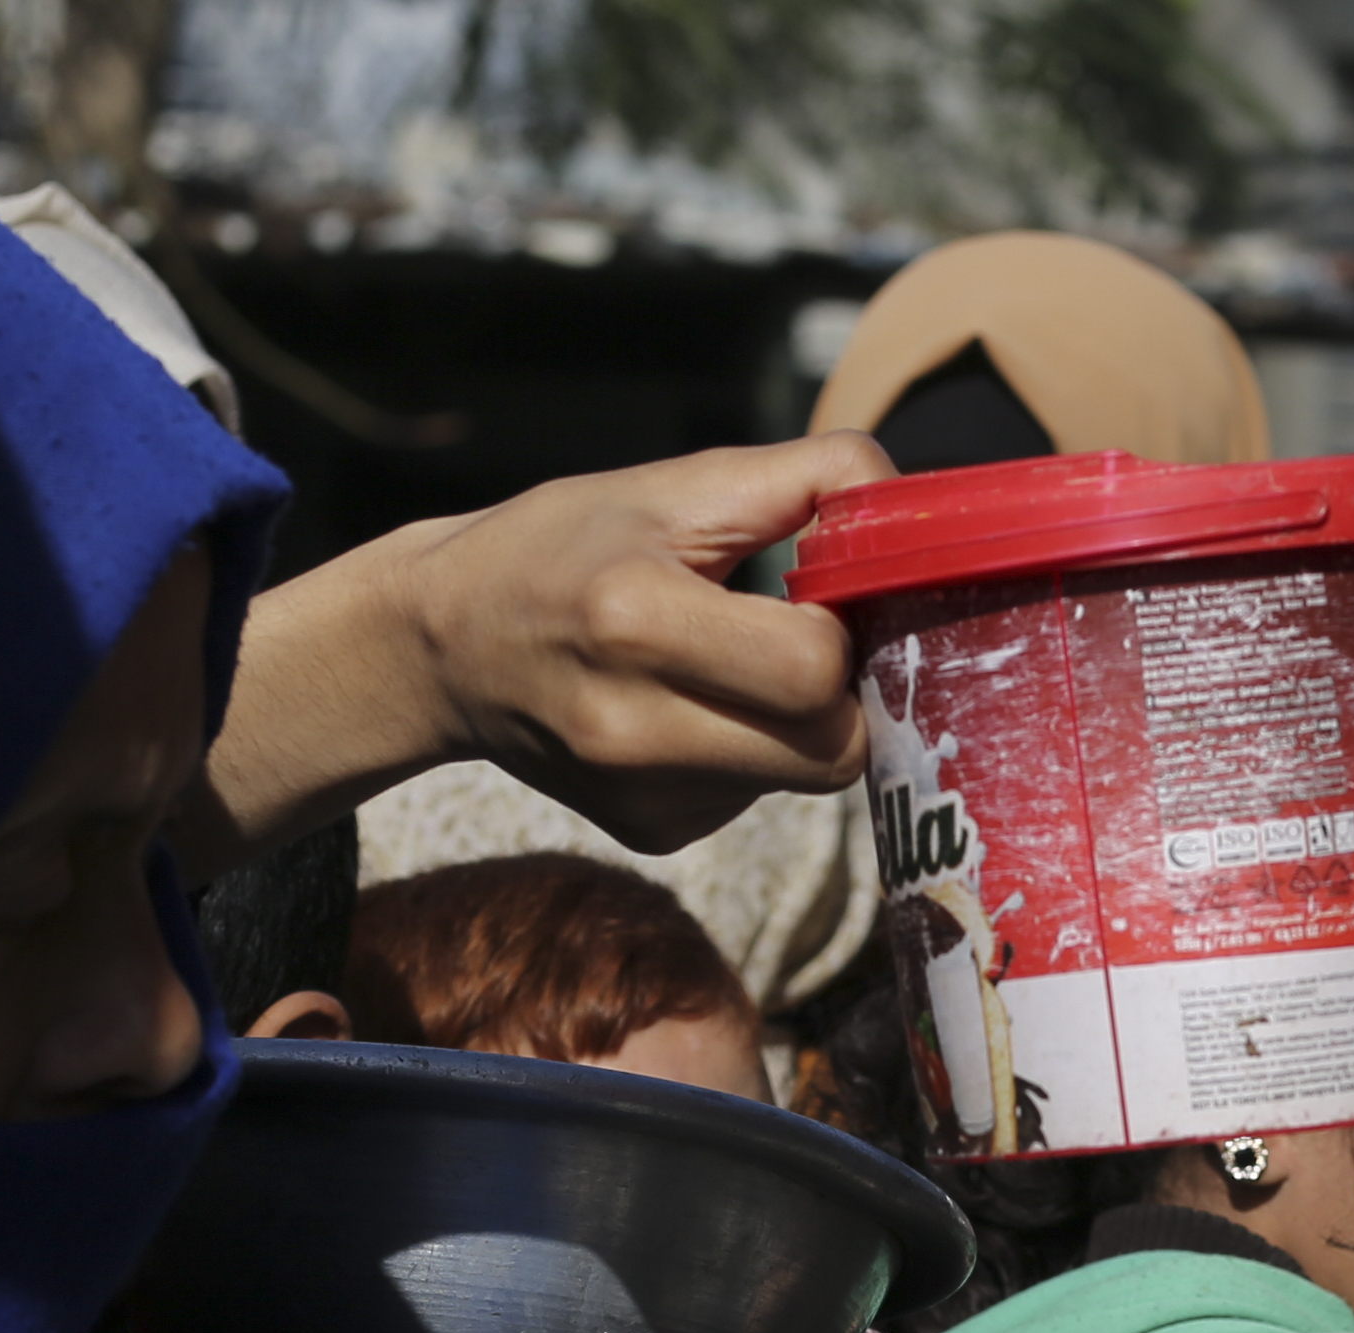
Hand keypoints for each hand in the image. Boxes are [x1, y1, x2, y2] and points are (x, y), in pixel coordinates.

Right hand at [193, 437, 886, 858]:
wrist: (443, 646)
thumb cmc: (563, 545)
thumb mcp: (669, 485)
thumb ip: (802, 479)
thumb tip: (910, 502)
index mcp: (637, 620)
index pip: (817, 669)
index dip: (844, 629)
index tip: (819, 593)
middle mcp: (635, 728)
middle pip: (833, 750)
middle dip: (842, 691)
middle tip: (801, 636)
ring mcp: (643, 797)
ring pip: (805, 779)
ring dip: (798, 722)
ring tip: (726, 665)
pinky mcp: (652, 832)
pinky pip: (759, 799)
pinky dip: (750, 752)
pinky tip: (687, 708)